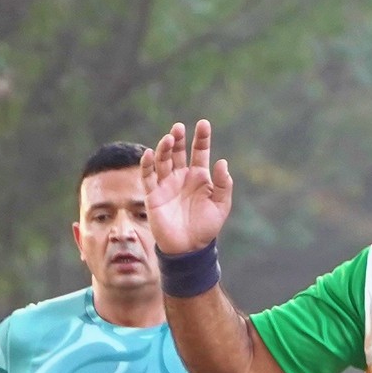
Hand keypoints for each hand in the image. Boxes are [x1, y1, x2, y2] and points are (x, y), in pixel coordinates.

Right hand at [142, 120, 234, 255]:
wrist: (189, 248)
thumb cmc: (207, 227)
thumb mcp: (221, 206)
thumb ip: (224, 185)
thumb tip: (222, 161)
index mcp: (199, 177)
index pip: (199, 152)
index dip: (201, 138)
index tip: (203, 123)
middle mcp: (181, 177)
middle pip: (178, 151)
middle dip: (178, 139)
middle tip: (179, 128)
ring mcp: (166, 184)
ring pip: (163, 160)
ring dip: (165, 148)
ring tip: (169, 138)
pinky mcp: (153, 195)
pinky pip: (148, 176)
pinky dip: (147, 164)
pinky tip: (150, 153)